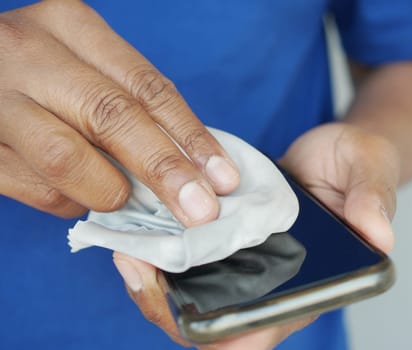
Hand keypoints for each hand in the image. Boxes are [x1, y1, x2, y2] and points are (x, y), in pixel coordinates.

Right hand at [0, 0, 238, 224]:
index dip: (191, 137)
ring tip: (123, 201)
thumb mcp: (85, 67)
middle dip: (165, 171)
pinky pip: (38, 189)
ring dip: (109, 192)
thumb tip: (190, 168)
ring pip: (68, 160)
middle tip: (200, 211)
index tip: (223, 177)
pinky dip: (70, 203)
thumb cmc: (42, 76)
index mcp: (71, 26)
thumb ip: (129, 105)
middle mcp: (29, 54)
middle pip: (114, 118)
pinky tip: (78, 196)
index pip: (147, 87)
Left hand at [112, 122, 398, 348]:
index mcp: (309, 283)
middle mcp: (272, 282)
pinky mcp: (226, 241)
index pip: (263, 331)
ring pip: (191, 295)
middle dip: (167, 305)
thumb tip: (379, 235)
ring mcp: (245, 264)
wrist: (334, 151)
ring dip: (154, 278)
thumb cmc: (356, 166)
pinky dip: (161, 251)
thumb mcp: (370, 169)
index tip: (184, 310)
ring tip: (129, 244)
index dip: (223, 336)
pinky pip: (186, 259)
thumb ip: (373, 199)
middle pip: (213, 323)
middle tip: (135, 264)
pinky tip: (141, 228)